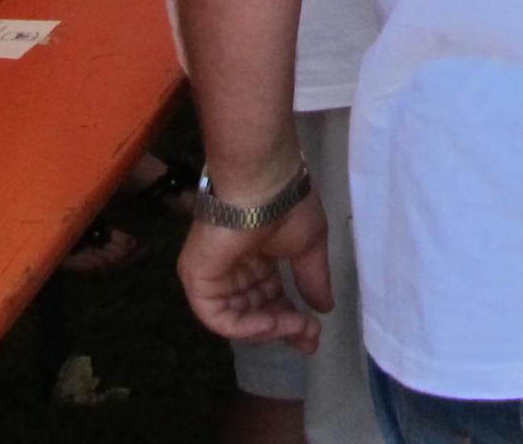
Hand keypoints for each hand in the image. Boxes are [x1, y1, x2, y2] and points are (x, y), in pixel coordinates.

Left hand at [176, 195, 331, 350]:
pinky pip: (219, 318)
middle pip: (256, 313)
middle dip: (285, 328)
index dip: (292, 319)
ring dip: (271, 329)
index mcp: (257, 258)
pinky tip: (272, 324)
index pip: (270, 299)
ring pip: (239, 320)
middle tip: (310, 336)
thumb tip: (324, 308)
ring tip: (296, 325)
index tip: (315, 333)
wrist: (262, 185)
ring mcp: (214, 276)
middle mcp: (234, 269)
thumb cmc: (287, 207)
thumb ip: (313, 280)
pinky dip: (245, 328)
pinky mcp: (198, 281)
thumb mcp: (309, 246)